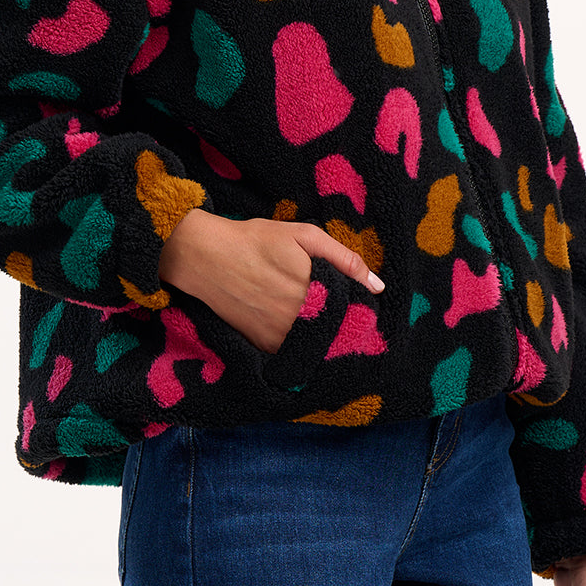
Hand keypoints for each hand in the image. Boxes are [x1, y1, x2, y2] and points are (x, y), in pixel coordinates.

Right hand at [157, 209, 384, 352]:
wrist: (207, 257)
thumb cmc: (257, 240)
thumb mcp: (304, 235)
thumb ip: (344, 259)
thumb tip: (378, 286)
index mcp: (316, 290)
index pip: (355, 311)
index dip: (361, 308)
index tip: (360, 303)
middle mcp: (301, 318)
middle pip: (340, 330)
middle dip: (345, 322)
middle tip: (336, 306)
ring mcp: (281, 336)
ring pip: (319, 344)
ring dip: (324, 334)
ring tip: (315, 313)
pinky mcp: (265, 346)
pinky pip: (294, 350)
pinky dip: (300, 341)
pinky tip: (295, 322)